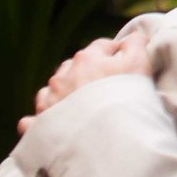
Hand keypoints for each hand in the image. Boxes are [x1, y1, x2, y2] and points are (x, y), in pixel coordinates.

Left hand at [18, 30, 151, 132]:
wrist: (104, 140)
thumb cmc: (124, 101)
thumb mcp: (139, 65)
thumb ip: (135, 45)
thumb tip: (134, 36)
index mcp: (87, 59)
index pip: (102, 46)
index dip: (116, 53)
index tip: (126, 66)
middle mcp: (63, 75)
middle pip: (76, 66)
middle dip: (89, 72)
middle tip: (106, 88)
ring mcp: (50, 99)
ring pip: (55, 88)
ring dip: (65, 92)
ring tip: (82, 106)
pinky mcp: (41, 123)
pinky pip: (36, 116)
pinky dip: (43, 116)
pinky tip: (50, 122)